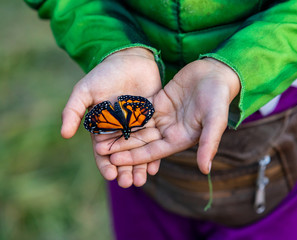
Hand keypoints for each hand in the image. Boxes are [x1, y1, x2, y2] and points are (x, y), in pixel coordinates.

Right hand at [61, 47, 161, 186]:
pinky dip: (155, 153)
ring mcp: (137, 128)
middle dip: (125, 171)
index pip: (103, 152)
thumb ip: (73, 111)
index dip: (106, 165)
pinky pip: (154, 140)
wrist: (130, 59)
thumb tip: (64, 134)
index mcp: (103, 128)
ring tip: (143, 180)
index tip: (111, 176)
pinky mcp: (153, 121)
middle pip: (123, 156)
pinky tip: (157, 166)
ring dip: (140, 167)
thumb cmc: (104, 74)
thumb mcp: (85, 90)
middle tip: (129, 183)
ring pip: (139, 152)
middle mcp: (120, 132)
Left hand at [106, 58, 239, 174]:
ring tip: (100, 135)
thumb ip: (209, 144)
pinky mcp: (160, 103)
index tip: (115, 160)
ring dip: (120, 132)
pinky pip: (140, 111)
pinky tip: (110, 115)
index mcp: (181, 138)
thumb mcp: (216, 120)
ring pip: (138, 127)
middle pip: (142, 141)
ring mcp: (164, 117)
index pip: (153, 151)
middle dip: (122, 146)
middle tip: (99, 150)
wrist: (216, 72)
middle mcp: (170, 130)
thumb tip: (205, 170)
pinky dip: (126, 114)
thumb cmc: (219, 97)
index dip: (134, 156)